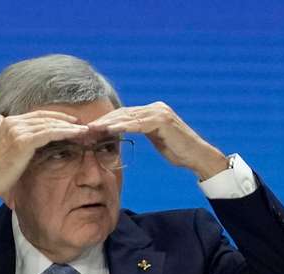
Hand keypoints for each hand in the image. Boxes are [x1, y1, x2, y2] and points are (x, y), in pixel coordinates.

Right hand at [0, 111, 90, 205]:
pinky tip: (76, 134)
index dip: (56, 117)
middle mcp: (12, 122)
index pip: (38, 115)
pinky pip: (49, 133)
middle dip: (66, 119)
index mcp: (8, 122)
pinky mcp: (23, 141)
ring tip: (84, 130)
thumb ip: (2, 130)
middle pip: (46, 117)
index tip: (72, 121)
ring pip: (50, 124)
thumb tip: (0, 118)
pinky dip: (64, 132)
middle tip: (83, 124)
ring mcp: (17, 130)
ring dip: (69, 126)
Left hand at [90, 102, 227, 180]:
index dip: (107, 121)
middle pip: (123, 112)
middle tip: (85, 127)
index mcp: (152, 111)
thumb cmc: (178, 151)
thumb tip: (128, 134)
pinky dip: (123, 126)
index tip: (90, 129)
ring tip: (92, 128)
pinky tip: (110, 130)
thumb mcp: (157, 140)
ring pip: (128, 116)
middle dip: (104, 120)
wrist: (197, 156)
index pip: (124, 114)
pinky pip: (138, 123)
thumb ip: (144, 132)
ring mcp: (160, 112)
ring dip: (109, 122)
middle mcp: (155, 108)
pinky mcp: (163, 120)